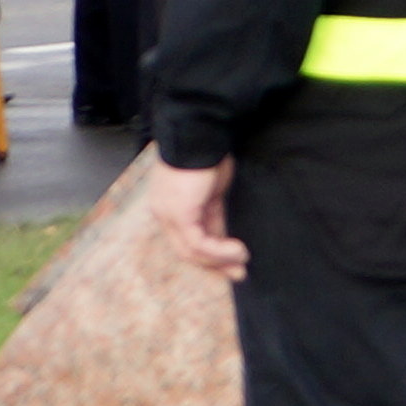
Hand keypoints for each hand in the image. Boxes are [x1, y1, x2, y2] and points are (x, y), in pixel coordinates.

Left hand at [144, 153, 247, 281]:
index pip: (185, 239)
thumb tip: (225, 240)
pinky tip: (237, 251)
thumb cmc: (207, 155)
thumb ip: (212, 214)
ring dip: (220, 260)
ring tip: (242, 260)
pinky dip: (219, 252)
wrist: (201, 133)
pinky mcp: (180, 214)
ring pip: (192, 252)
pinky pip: (199, 243)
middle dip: (215, 265)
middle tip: (238, 273)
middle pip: (187, 251)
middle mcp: (163, 213)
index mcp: (168, 206)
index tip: (232, 263)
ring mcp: (169, 215)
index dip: (209, 255)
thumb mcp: (211, 191)